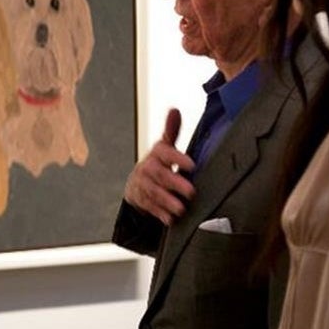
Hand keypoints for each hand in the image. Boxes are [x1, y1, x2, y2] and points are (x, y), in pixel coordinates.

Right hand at [123, 109, 195, 225]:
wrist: (137, 183)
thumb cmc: (158, 163)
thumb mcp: (164, 146)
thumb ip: (171, 130)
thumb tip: (174, 109)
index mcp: (156, 154)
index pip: (164, 152)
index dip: (177, 158)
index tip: (192, 165)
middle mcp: (147, 168)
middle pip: (159, 175)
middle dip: (175, 183)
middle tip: (191, 191)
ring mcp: (142, 185)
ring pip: (153, 192)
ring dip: (167, 201)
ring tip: (181, 209)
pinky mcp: (140, 200)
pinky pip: (149, 207)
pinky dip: (159, 214)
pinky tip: (170, 219)